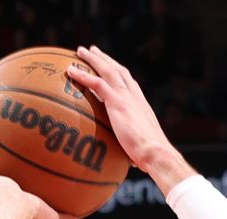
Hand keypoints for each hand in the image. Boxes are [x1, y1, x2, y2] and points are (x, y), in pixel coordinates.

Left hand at [66, 46, 174, 172]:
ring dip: (93, 59)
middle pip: (118, 70)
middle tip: (92, 51)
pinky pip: (97, 84)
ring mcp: (126, 97)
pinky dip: (83, 75)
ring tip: (80, 51)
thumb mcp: (139, 147)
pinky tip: (70, 71)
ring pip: (108, 70)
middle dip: (105, 59)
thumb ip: (130, 147)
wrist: (155, 152)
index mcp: (141, 104)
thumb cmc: (149, 156)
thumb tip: (127, 160)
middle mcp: (134, 96)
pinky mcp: (118, 103)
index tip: (110, 66)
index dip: (118, 73)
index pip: (128, 83)